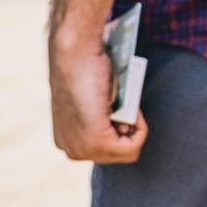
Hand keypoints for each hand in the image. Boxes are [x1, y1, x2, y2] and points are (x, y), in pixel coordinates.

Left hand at [50, 33, 146, 165]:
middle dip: (127, 130)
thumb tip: (119, 123)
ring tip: (125, 103)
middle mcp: (71, 150)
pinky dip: (140, 127)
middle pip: (117, 154)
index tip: (115, 106)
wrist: (75, 52)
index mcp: (66, 140)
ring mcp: (82, 149)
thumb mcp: (92, 101)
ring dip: (134, 127)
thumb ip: (99, 118)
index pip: (105, 150)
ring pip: (127, 152)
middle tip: (123, 104)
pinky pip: (133, 147)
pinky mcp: (96, 142)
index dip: (119, 128)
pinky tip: (131, 108)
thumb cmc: (85, 68)